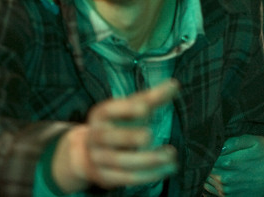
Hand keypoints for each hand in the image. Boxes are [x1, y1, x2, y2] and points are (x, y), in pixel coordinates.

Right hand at [51, 79, 180, 192]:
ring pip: (120, 161)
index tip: (145, 108)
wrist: (88, 154)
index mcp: (101, 114)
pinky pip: (127, 178)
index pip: (109, 110)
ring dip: (148, 159)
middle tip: (151, 134)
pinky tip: (167, 168)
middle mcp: (95, 136)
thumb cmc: (118, 124)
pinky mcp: (106, 177)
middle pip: (109, 137)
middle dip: (130, 137)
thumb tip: (175, 84)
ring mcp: (98, 158)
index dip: (126, 109)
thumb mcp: (130, 109)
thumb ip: (151, 98)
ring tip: (171, 155)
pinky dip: (149, 174)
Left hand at [203, 135, 263, 196]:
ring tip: (208, 163)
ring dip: (204, 173)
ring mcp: (228, 192)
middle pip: (204, 170)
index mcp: (230, 162)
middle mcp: (227, 180)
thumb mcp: (254, 140)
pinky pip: (211, 192)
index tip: (202, 145)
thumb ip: (233, 141)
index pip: (206, 157)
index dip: (203, 151)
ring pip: (205, 182)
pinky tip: (214, 175)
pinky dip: (208, 184)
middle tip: (202, 153)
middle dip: (202, 162)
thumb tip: (216, 145)